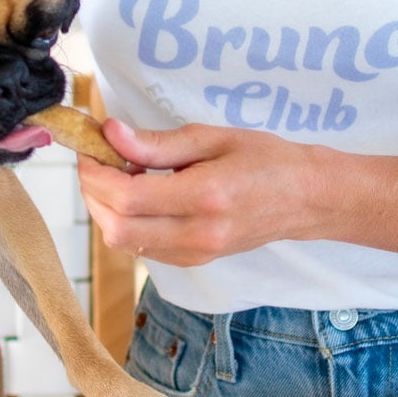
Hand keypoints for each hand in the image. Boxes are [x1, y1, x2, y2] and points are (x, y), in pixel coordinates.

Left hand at [77, 119, 322, 267]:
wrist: (305, 199)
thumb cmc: (265, 159)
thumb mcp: (213, 137)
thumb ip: (158, 142)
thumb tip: (110, 134)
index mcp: (205, 197)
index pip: (128, 198)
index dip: (96, 173)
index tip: (91, 147)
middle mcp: (198, 235)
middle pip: (116, 229)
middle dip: (93, 193)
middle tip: (99, 160)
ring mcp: (195, 255)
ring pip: (124, 243)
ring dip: (106, 209)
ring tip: (120, 175)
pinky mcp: (193, 262)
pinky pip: (142, 248)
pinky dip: (127, 222)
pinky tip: (140, 196)